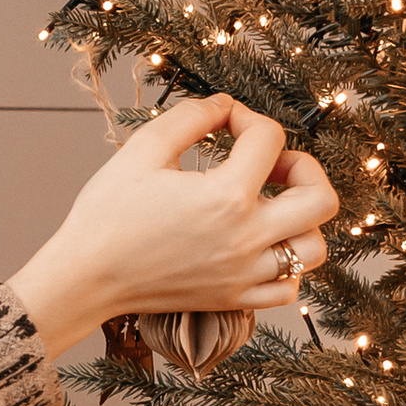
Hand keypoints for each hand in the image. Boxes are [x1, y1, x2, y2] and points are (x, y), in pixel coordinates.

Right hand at [5, 97, 337, 359]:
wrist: (85, 277)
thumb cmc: (106, 212)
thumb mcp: (143, 148)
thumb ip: (192, 116)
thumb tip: (225, 105)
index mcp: (226, 196)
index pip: (269, 139)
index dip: (247, 117)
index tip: (224, 122)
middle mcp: (246, 238)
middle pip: (321, 199)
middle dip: (303, 168)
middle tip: (270, 165)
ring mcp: (245, 274)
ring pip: (313, 248)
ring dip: (302, 220)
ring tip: (270, 207)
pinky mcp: (235, 299)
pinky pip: (289, 288)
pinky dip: (286, 265)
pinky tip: (259, 245)